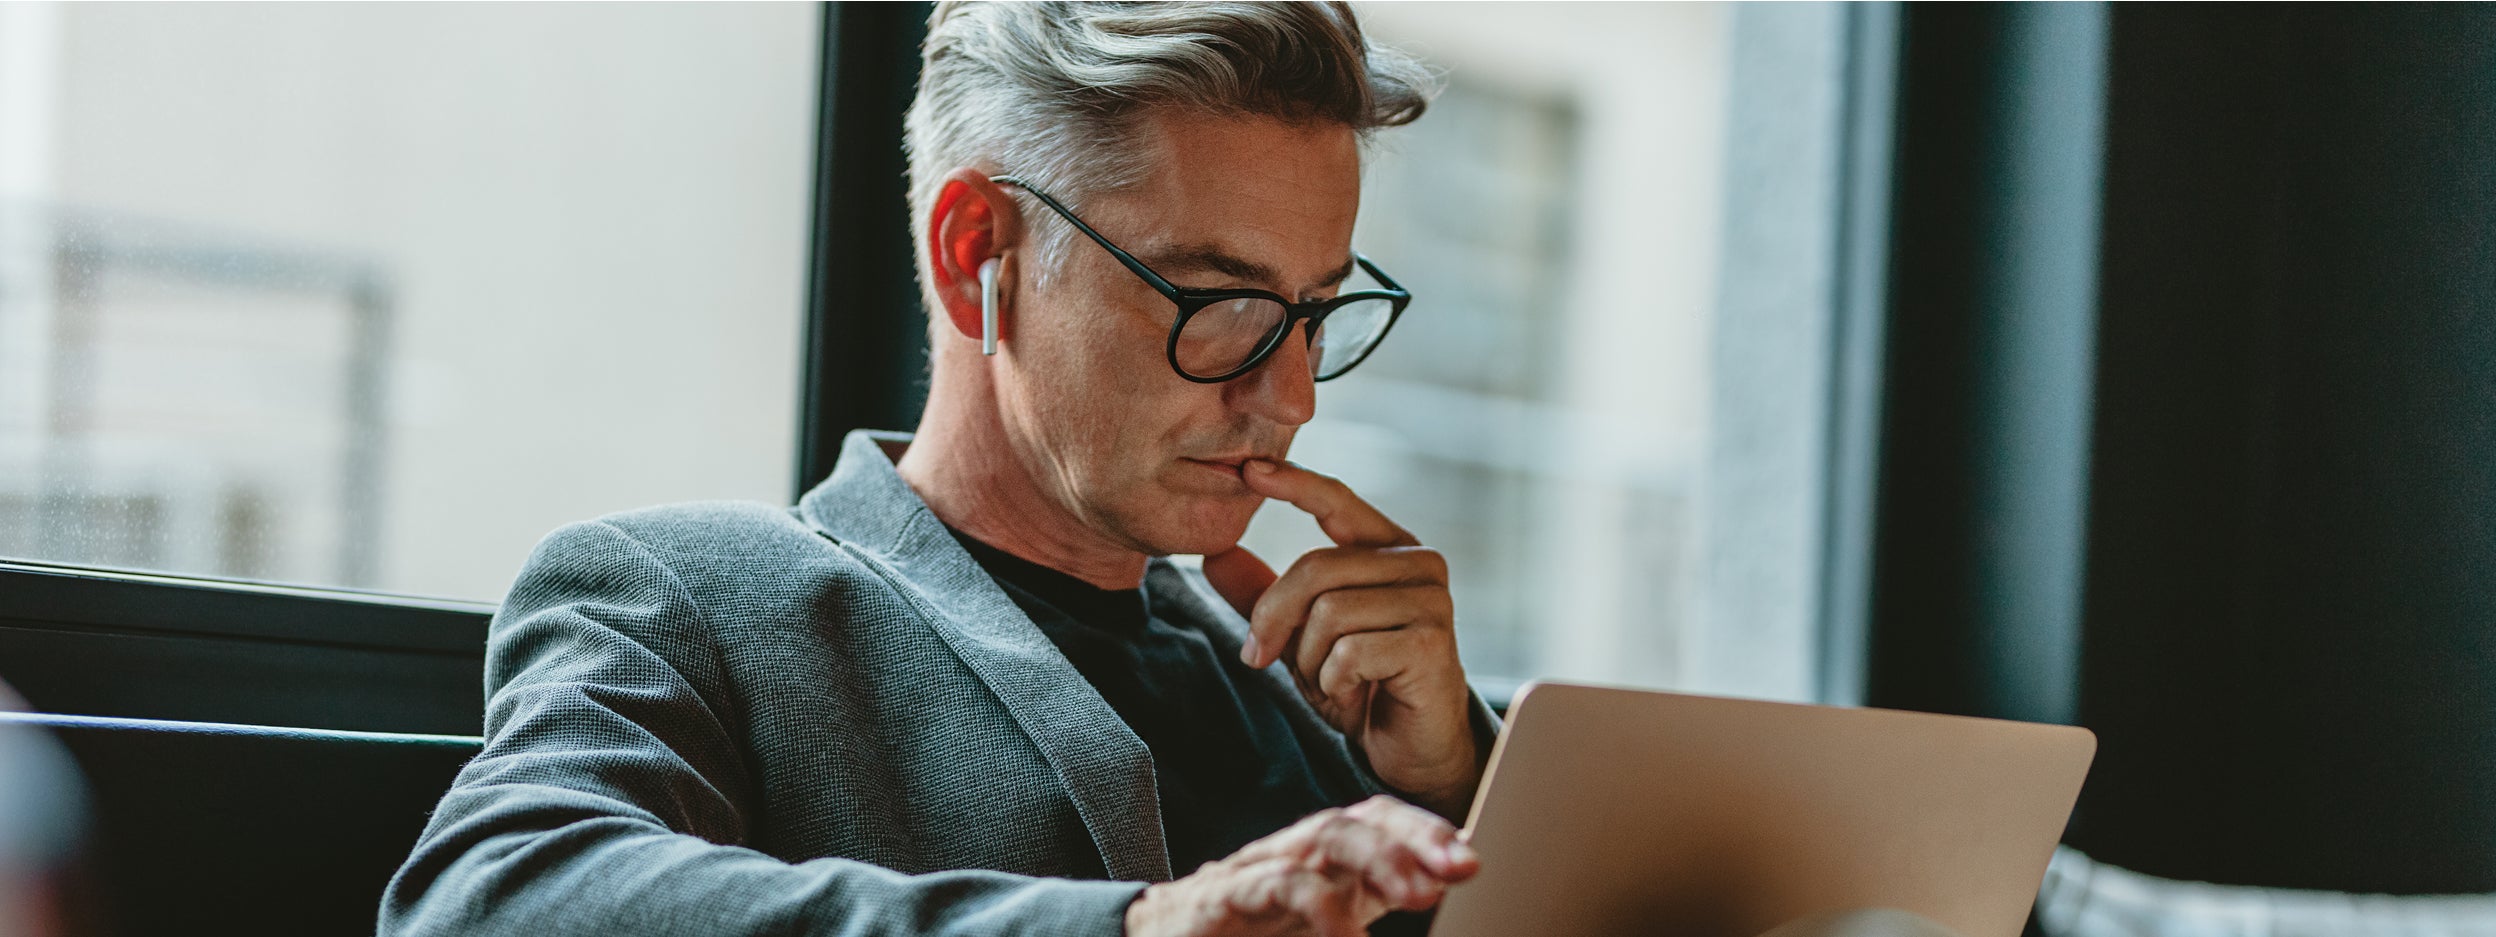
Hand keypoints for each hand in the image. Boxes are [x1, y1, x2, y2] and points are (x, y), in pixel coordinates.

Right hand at [1124, 795, 1479, 936]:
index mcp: (1326, 862)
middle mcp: (1297, 853)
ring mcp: (1260, 869)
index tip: (1475, 859)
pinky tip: (1348, 936)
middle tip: (1462, 868)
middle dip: (1417, 838)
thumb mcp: (1324, 926)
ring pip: (1324, 836)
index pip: (1381, 823)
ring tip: (1419, 893)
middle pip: (1361, 819)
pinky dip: (1319, 906)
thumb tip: (1436, 897)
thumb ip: (1370, 907)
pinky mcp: (1224, 896)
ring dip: (1379, 858)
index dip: (1428, 832)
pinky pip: (1274, 885)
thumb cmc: (1248, 935)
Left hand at [1202, 460, 1481, 819]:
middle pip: (1316, 568)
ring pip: (1329, 612)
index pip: (1337, 500)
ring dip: (1311, 660)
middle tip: (1259, 658)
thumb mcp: (1300, 636)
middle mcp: (1418, 563)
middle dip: (1274, 619)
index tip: (1248, 469)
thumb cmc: (1361, 685)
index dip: (1294, 483)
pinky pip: (1350, 651)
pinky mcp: (1431, 641)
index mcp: (1388, 549)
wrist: (1410, 748)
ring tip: (1331, 681)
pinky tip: (1355, 694)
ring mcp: (1430, 600)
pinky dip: (1334, 682)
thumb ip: (1264, 595)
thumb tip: (1215, 554)